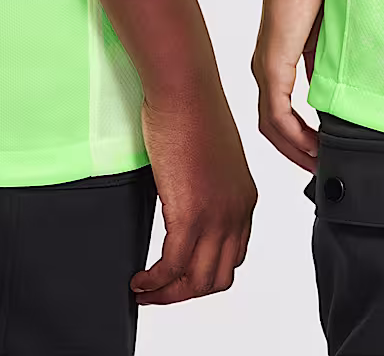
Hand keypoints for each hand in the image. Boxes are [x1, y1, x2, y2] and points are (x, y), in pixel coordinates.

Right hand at [131, 84, 256, 304]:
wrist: (185, 88)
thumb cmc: (192, 111)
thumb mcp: (211, 159)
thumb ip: (207, 188)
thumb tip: (184, 205)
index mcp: (244, 198)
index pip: (233, 257)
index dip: (205, 274)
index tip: (180, 277)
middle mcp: (236, 211)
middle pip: (217, 277)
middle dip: (186, 292)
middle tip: (158, 292)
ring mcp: (215, 215)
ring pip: (196, 282)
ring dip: (167, 294)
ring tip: (144, 290)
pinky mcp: (189, 213)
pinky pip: (171, 268)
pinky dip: (153, 282)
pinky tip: (138, 279)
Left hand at [252, 0, 325, 169]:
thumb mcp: (320, 41)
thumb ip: (321, 68)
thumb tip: (332, 94)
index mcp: (273, 66)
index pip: (278, 115)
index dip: (295, 138)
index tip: (317, 152)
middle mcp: (263, 72)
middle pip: (271, 128)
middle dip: (293, 152)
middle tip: (316, 167)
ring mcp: (264, 71)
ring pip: (271, 126)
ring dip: (293, 148)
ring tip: (316, 162)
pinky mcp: (271, 67)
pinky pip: (277, 112)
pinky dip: (293, 133)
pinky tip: (311, 143)